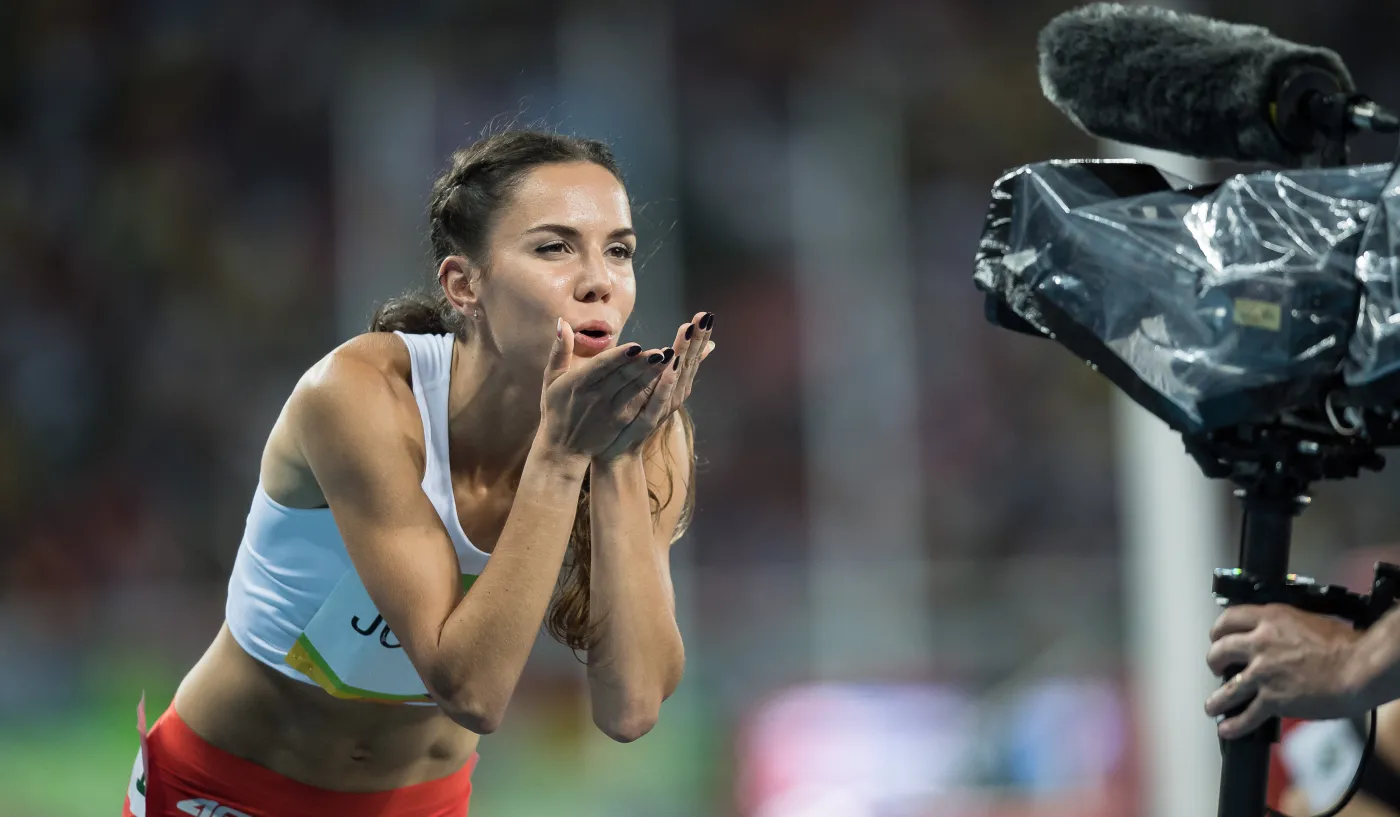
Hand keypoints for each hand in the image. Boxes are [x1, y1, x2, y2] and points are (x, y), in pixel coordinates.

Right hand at [537, 319, 673, 461]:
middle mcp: (595, 396)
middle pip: (623, 376)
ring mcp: (610, 410)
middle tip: (663, 350)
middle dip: (644, 363)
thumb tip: (562, 323)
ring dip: (653, 374)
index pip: (602, 366)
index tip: (637, 345)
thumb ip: (560, 350)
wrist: (563, 448)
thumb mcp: (551, 379)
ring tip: (669, 359)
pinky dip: (652, 390)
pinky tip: (665, 379)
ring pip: (634, 388)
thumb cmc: (556, 409)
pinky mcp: (620, 421)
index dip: (620, 356)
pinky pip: (638, 402)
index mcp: (578, 383)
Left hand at [595, 312, 715, 460]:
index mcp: (675, 385)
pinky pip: (660, 398)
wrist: (618, 451)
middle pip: (689, 362)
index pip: (691, 356)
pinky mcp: (650, 418)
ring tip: (689, 332)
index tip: (707, 314)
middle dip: (697, 339)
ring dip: (684, 354)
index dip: (699, 336)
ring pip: (677, 377)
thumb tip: (700, 347)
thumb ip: (673, 367)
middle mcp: (675, 395)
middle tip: (705, 317)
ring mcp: (665, 407)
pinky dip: (667, 382)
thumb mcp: (655, 388)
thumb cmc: (635, 416)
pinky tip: (671, 365)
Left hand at [1205, 604, 1365, 738]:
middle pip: (1220, 651)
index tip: (1217, 638)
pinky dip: (1234, 725)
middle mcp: (1260, 643)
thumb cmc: (1345, 645)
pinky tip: (1228, 729)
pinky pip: (1247, 715)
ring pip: (1227, 688)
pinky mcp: (1273, 699)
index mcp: (1270, 619)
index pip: (1228, 619)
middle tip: (1217, 668)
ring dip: (1216, 700)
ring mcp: (1264, 672)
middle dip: (1214, 662)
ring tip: (1212, 706)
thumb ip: (1284, 627)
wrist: (1359, 668)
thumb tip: (1278, 635)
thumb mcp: (1307, 620)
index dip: (1218, 631)